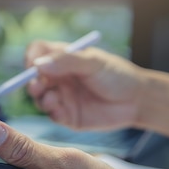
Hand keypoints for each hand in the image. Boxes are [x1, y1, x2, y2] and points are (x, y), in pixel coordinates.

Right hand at [25, 41, 144, 130]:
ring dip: (40, 98)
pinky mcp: (67, 115)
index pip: (37, 52)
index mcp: (62, 58)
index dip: (32, 57)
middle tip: (38, 86)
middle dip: (32, 82)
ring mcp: (62, 96)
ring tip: (52, 98)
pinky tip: (58, 110)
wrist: (136, 100)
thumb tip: (38, 64)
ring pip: (40, 97)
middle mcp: (58, 77)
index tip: (33, 65)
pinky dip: (51, 112)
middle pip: (33, 77)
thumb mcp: (93, 63)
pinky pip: (52, 114)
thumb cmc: (117, 75)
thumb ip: (66, 61)